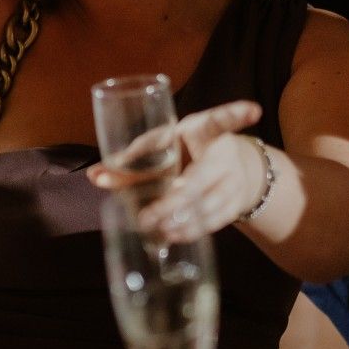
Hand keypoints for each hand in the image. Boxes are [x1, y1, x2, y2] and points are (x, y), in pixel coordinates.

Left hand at [88, 100, 264, 240]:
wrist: (231, 170)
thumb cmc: (186, 152)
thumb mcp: (166, 146)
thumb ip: (131, 161)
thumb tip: (94, 176)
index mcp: (205, 130)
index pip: (220, 121)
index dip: (236, 114)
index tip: (254, 111)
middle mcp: (223, 155)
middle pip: (199, 179)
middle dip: (174, 200)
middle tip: (146, 216)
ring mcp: (233, 182)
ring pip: (208, 204)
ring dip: (180, 219)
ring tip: (154, 229)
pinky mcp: (234, 204)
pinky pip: (215, 221)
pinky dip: (192, 230)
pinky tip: (171, 236)